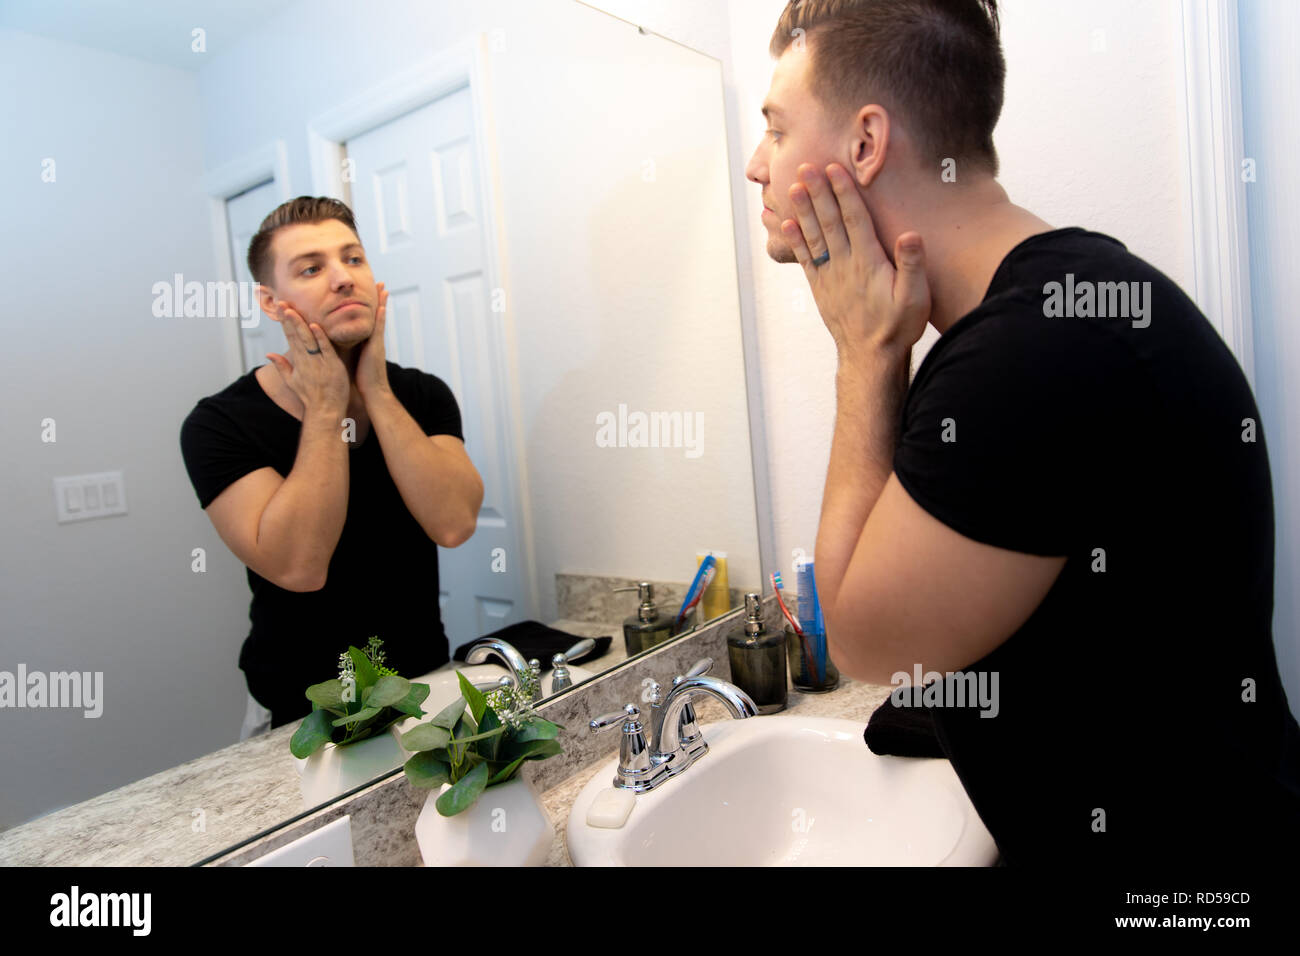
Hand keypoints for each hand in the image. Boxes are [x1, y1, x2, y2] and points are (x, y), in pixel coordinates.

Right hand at [265, 301, 349, 415]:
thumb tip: (268, 354)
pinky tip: (314, 326)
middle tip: (282, 302)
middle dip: (289, 318)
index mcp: (298, 362)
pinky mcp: (332, 367)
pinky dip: (320, 338)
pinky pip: (325, 349)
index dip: (285, 322)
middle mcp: (306, 360)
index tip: (281, 307)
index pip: (290, 337)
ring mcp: (318, 363)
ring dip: (300, 324)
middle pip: (296, 335)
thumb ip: (281, 366)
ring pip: (308, 340)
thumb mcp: (292, 381)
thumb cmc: (311, 397)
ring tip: (292, 310)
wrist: (325, 412)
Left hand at [355, 282, 390, 400]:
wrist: (373, 392)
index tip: (370, 293)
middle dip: (378, 299)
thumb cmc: (362, 380)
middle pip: (376, 314)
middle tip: (380, 283)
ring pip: (378, 317)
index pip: (367, 320)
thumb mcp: (355, 361)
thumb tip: (342, 345)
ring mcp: (376, 342)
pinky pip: (378, 328)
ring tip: (383, 287)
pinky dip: (380, 317)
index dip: (369, 307)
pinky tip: (381, 306)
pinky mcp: (376, 347)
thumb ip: (351, 350)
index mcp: (367, 342)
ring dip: (381, 302)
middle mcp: (373, 339)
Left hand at [782, 163, 929, 359]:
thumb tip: (911, 234)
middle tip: (806, 167)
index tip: (834, 169)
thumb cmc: (898, 325)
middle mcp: (845, 265)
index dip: (844, 193)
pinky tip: (784, 223)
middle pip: (829, 222)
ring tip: (793, 187)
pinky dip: (794, 240)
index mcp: (869, 262)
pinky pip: (804, 258)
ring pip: (814, 237)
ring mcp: (830, 276)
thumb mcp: (916, 297)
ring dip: (803, 211)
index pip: (855, 220)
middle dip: (818, 193)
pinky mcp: (820, 287)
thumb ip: (912, 265)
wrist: (871, 356)